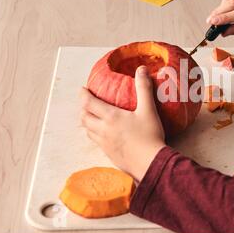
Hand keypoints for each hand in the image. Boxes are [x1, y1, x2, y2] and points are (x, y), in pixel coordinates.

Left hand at [80, 66, 165, 181]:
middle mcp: (103, 130)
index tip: (83, 89)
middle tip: (88, 103)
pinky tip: (104, 134)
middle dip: (83, 109)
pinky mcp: (108, 154)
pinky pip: (96, 142)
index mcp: (110, 117)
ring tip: (94, 118)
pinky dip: (95, 134)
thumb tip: (141, 69)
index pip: (88, 103)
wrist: (150, 162)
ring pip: (88, 131)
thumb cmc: (149, 135)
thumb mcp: (148, 109)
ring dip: (88, 122)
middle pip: (84, 117)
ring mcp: (104, 143)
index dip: (83, 95)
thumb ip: (144, 88)